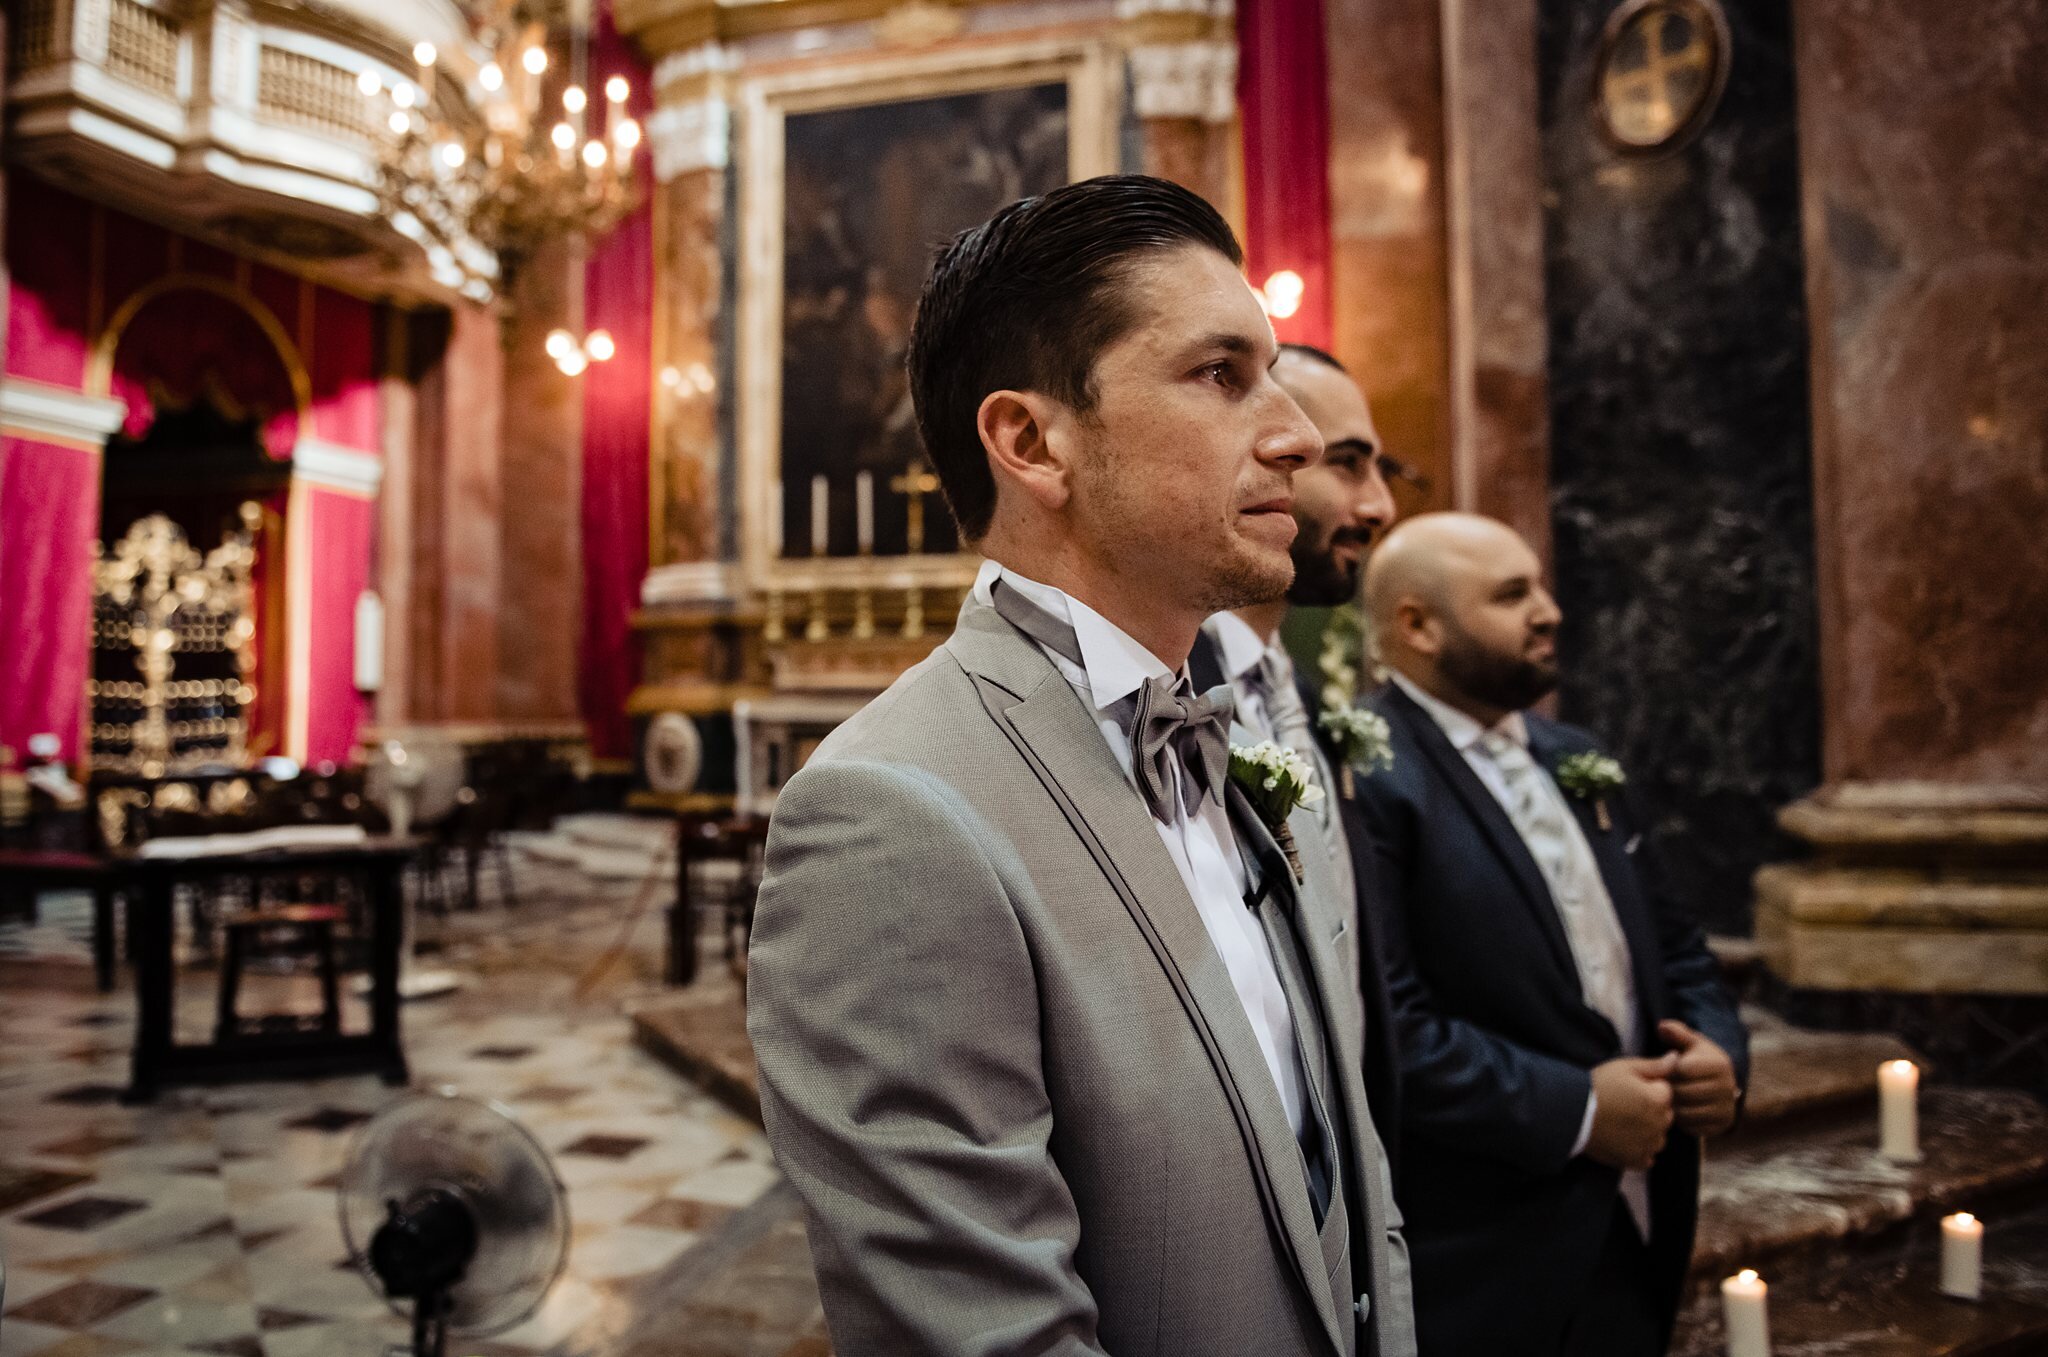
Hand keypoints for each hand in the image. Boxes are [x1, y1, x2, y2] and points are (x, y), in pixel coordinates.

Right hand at [1585, 1052, 1677, 1170]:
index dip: (1648, 1087)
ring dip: (1648, 1131)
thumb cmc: (1598, 1086)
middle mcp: (1658, 1125)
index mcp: (1658, 1100)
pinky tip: (1623, 1139)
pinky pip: (1648, 1157)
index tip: (1628, 1088)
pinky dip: (1639, 1150)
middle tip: (1624, 1104)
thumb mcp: (1624, 1067)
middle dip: (1651, 1109)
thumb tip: (1677, 1058)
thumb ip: (1655, 1065)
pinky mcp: (1635, 1160)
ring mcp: (1647, 1145)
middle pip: (1664, 1115)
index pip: (1666, 1092)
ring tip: (1623, 1122)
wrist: (1571, 1114)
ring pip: (1658, 1137)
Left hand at [1660, 1019, 1739, 1136]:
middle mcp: (1728, 1087)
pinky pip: (1693, 1128)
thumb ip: (1677, 1033)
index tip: (1661, 1070)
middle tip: (1658, 1088)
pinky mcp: (1722, 1125)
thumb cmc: (1698, 1060)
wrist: (1719, 1085)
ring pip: (1686, 1112)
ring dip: (1671, 1107)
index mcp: (1719, 1064)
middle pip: (1683, 1093)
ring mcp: (1727, 1108)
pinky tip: (1677, 1110)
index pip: (1682, 1070)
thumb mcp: (1690, 1043)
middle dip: (1667, 1090)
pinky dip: (1681, 1122)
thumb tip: (1662, 1026)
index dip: (1666, 1070)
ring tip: (1665, 1098)